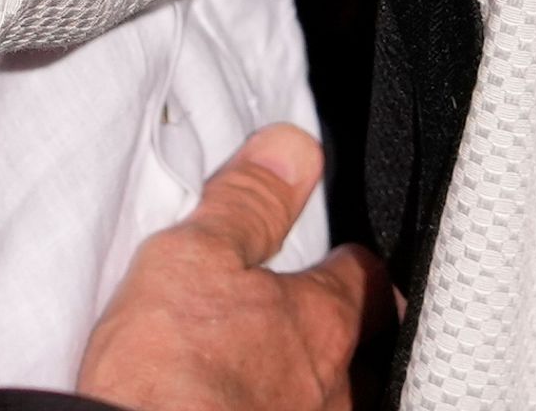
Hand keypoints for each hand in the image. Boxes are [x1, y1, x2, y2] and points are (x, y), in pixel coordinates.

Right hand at [78, 127, 390, 410]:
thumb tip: (291, 151)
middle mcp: (333, 388)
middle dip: (350, 335)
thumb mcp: (193, 260)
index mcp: (322, 320)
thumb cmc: (169, 378)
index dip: (348, 260)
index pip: (361, 278)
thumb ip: (248, 203)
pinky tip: (261, 409)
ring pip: (342, 403)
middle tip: (327, 324)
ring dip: (322, 388)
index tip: (336, 255)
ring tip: (295, 380)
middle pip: (366, 351)